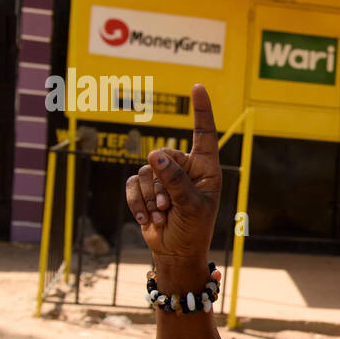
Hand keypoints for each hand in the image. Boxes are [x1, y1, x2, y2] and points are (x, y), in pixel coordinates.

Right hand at [125, 84, 221, 261]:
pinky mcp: (146, 188)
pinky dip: (138, 203)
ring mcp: (164, 177)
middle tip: (170, 207)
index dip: (201, 110)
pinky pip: (133, 183)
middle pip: (163, 155)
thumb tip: (154, 156)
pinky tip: (148, 220)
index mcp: (206, 168)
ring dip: (152, 199)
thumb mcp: (191, 206)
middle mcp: (185, 168)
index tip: (198, 87)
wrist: (175, 251)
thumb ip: (175, 180)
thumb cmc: (193, 229)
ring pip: (146, 172)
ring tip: (164, 216)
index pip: (203, 134)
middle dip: (162, 185)